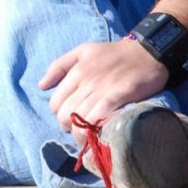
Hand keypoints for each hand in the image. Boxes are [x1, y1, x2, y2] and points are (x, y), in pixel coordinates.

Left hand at [39, 39, 168, 133]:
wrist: (147, 53)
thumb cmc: (113, 53)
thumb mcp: (81, 51)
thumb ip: (59, 66)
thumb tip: (41, 86)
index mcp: (76, 71)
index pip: (56, 102)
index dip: (60, 114)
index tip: (68, 118)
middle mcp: (85, 81)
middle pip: (65, 114)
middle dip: (68, 126)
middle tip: (77, 129)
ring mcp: (101, 90)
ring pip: (80, 120)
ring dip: (80, 133)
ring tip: (86, 136)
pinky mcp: (117, 97)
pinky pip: (98, 118)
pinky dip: (93, 130)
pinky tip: (96, 135)